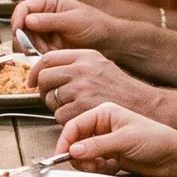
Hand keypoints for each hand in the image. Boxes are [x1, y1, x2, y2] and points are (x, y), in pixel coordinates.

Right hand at [13, 0, 117, 50]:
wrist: (107, 40)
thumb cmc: (95, 24)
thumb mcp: (73, 21)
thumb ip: (50, 21)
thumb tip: (27, 21)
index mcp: (49, 0)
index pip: (24, 7)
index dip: (17, 19)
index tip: (17, 32)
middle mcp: (43, 12)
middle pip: (21, 24)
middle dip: (26, 38)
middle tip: (35, 49)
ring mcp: (44, 28)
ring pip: (26, 38)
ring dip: (34, 47)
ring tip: (49, 51)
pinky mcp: (47, 41)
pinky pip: (35, 48)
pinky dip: (40, 53)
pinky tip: (52, 53)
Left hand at [34, 47, 161, 123]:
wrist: (143, 105)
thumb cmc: (120, 88)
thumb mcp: (99, 65)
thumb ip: (75, 64)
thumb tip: (45, 69)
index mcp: (85, 56)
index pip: (47, 58)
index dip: (35, 70)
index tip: (32, 80)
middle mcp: (82, 70)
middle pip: (44, 77)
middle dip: (42, 90)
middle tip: (50, 97)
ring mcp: (82, 89)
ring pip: (50, 98)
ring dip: (56, 107)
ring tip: (73, 107)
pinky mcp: (83, 108)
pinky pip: (59, 115)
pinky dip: (65, 120)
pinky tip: (79, 116)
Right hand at [57, 102, 176, 176]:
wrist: (175, 157)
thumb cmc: (156, 140)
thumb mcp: (124, 140)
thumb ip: (97, 145)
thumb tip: (73, 151)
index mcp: (104, 113)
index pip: (74, 125)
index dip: (65, 141)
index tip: (60, 157)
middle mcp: (102, 126)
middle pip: (76, 141)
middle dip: (79, 155)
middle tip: (89, 165)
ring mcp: (106, 141)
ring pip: (83, 154)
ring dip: (89, 163)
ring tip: (104, 166)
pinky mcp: (111, 156)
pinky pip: (94, 163)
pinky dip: (99, 168)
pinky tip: (112, 167)